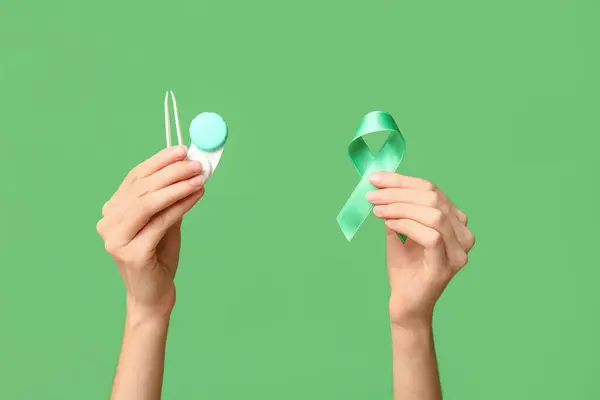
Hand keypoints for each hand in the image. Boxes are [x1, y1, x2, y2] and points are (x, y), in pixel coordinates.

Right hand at [96, 146, 204, 322]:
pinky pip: (160, 222)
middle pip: (142, 188)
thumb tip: (189, 167)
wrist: (154, 294)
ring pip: (148, 202)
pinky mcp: (131, 253)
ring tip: (199, 178)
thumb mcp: (164, 220)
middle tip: (196, 163)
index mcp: (112, 210)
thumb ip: (170, 197)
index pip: (135, 177)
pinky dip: (181, 205)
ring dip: (177, 187)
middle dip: (172, 172)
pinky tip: (197, 195)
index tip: (182, 150)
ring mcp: (115, 239)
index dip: (159, 161)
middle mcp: (108, 222)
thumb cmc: (159, 255)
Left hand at [367, 173, 474, 328]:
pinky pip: (431, 236)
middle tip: (372, 195)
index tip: (376, 178)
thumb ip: (397, 208)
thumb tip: (381, 183)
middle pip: (433, 199)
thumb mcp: (399, 230)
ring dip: (400, 207)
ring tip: (377, 210)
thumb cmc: (404, 267)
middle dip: (398, 192)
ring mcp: (458, 252)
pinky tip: (388, 224)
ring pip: (433, 215)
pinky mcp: (446, 267)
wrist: (405, 303)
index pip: (432, 190)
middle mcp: (463, 235)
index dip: (402, 181)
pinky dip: (407, 225)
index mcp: (455, 222)